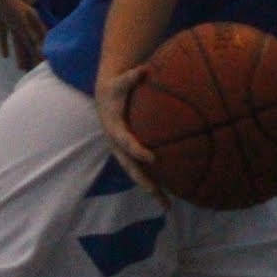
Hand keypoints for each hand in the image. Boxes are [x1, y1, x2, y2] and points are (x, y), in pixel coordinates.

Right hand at [94, 63, 162, 200]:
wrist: (105, 99)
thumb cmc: (116, 89)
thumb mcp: (120, 82)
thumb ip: (131, 76)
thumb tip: (144, 69)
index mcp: (115, 131)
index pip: (126, 143)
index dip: (137, 150)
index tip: (153, 157)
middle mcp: (118, 147)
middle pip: (131, 168)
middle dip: (144, 181)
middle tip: (157, 193)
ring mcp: (124, 154)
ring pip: (138, 176)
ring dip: (152, 191)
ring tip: (168, 207)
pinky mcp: (131, 157)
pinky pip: (144, 172)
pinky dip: (156, 184)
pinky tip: (172, 196)